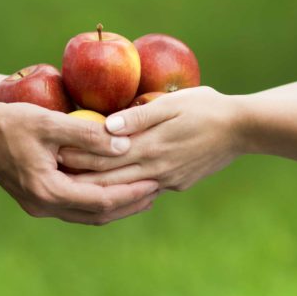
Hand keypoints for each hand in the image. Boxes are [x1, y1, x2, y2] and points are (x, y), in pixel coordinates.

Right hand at [0, 102, 158, 223]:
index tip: (156, 181)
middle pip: (98, 214)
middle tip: (158, 188)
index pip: (101, 200)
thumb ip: (86, 133)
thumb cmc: (7, 121)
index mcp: (47, 191)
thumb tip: (124, 143)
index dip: (132, 193)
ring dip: (116, 204)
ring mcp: (39, 204)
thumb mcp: (48, 122)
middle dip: (130, 203)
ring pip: (87, 214)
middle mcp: (43, 205)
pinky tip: (114, 184)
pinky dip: (99, 198)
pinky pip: (76, 205)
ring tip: (143, 190)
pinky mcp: (37, 197)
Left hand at [58, 86, 240, 191]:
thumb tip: (107, 125)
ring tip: (71, 186)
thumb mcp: (173, 103)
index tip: (54, 152)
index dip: (79, 155)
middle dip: (80, 178)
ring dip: (98, 189)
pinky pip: (144, 190)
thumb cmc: (207, 106)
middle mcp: (157, 170)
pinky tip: (108, 191)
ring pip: (124, 190)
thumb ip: (139, 116)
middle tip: (52, 175)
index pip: (106, 155)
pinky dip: (122, 192)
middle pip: (109, 179)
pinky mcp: (177, 183)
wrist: (244, 129)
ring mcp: (168, 180)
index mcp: (152, 148)